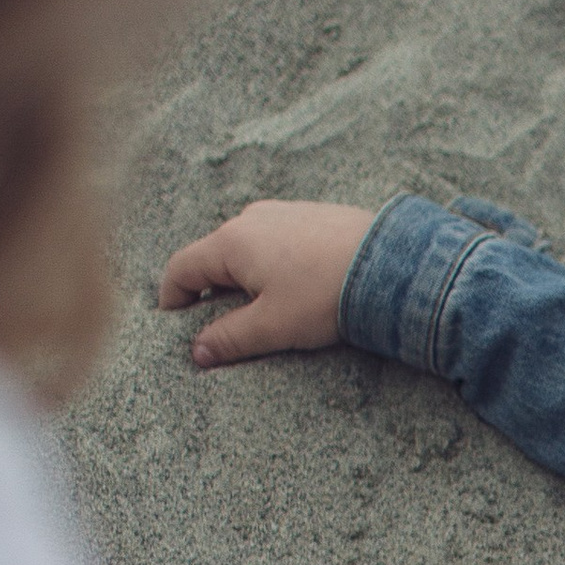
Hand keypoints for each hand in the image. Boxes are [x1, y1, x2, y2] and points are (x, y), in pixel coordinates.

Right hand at [158, 197, 374, 364]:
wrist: (392, 266)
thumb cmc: (326, 294)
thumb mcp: (272, 325)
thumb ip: (229, 338)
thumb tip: (198, 351)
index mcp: (231, 242)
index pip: (181, 268)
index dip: (172, 300)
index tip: (174, 325)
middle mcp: (252, 219)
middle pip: (213, 257)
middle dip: (209, 292)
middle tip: (218, 326)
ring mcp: (283, 213)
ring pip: (246, 249)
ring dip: (243, 279)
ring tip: (261, 312)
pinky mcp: (312, 217)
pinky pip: (276, 242)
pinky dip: (271, 266)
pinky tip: (294, 290)